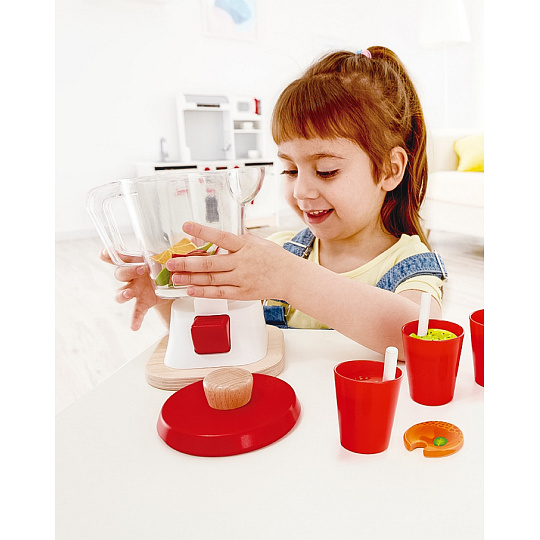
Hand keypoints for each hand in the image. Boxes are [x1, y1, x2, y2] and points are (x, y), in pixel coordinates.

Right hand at [99, 249, 167, 330]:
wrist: (172, 281)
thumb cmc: (163, 266)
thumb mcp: (161, 256)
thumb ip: (158, 254)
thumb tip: (164, 250)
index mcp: (135, 263)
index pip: (119, 258)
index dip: (109, 256)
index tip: (103, 254)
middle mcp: (131, 277)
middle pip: (120, 274)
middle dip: (127, 272)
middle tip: (140, 270)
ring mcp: (136, 290)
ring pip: (121, 293)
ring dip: (122, 294)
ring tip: (128, 294)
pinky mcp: (144, 302)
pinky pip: (137, 311)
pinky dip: (135, 319)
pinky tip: (134, 327)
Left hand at [165, 222, 298, 300]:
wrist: (290, 278)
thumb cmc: (274, 258)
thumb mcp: (257, 242)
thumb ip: (237, 241)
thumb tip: (217, 237)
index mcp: (245, 246)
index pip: (220, 237)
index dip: (202, 231)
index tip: (186, 226)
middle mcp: (241, 263)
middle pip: (210, 263)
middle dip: (187, 262)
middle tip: (171, 261)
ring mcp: (241, 279)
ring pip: (211, 279)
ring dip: (190, 278)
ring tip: (175, 277)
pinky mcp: (242, 293)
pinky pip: (219, 293)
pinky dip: (203, 292)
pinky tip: (190, 290)